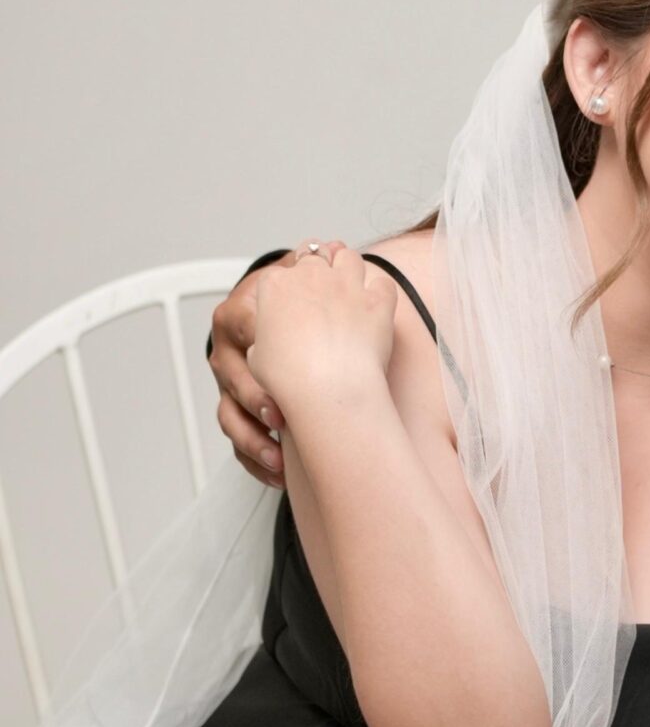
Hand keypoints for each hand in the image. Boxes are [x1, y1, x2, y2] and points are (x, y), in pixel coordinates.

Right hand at [210, 241, 348, 486]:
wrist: (292, 318)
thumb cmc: (304, 304)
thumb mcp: (308, 282)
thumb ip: (320, 273)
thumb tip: (344, 251)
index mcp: (242, 314)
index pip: (241, 332)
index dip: (262, 358)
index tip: (286, 379)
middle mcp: (228, 350)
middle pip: (231, 380)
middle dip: (257, 402)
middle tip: (283, 420)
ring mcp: (229, 384)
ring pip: (228, 418)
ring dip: (254, 442)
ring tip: (282, 460)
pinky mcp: (236, 412)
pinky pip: (236, 443)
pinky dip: (256, 461)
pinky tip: (281, 475)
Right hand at [247, 245, 394, 421]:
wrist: (328, 388)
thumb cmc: (290, 377)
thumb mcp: (258, 359)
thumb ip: (266, 337)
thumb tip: (273, 341)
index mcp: (275, 285)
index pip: (280, 271)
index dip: (288, 283)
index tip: (293, 295)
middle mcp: (311, 275)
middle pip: (315, 255)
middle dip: (319, 268)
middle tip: (322, 287)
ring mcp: (347, 284)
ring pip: (349, 257)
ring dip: (348, 267)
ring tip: (348, 286)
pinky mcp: (377, 300)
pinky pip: (383, 284)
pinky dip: (380, 293)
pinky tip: (375, 306)